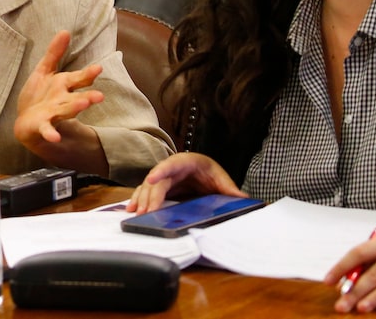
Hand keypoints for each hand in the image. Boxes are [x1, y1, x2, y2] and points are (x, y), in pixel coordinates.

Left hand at [14, 30, 108, 173]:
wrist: (26, 120)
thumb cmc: (39, 95)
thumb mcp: (44, 70)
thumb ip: (55, 53)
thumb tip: (65, 31)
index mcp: (64, 85)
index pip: (79, 78)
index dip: (88, 74)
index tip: (99, 68)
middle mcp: (62, 100)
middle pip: (76, 98)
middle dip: (88, 97)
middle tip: (99, 96)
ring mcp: (53, 114)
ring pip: (66, 111)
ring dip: (75, 109)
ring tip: (84, 105)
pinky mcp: (42, 125)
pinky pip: (47, 129)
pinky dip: (51, 133)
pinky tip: (54, 137)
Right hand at [126, 152, 246, 213]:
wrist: (202, 170)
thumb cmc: (209, 171)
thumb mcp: (220, 178)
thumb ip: (230, 189)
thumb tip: (244, 199)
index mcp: (187, 162)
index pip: (172, 164)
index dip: (161, 171)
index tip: (151, 179)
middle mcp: (171, 168)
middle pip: (157, 180)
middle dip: (150, 195)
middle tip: (146, 212)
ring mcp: (163, 177)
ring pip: (148, 186)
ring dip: (141, 199)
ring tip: (136, 213)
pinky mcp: (159, 186)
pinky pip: (146, 192)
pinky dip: (138, 200)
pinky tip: (131, 209)